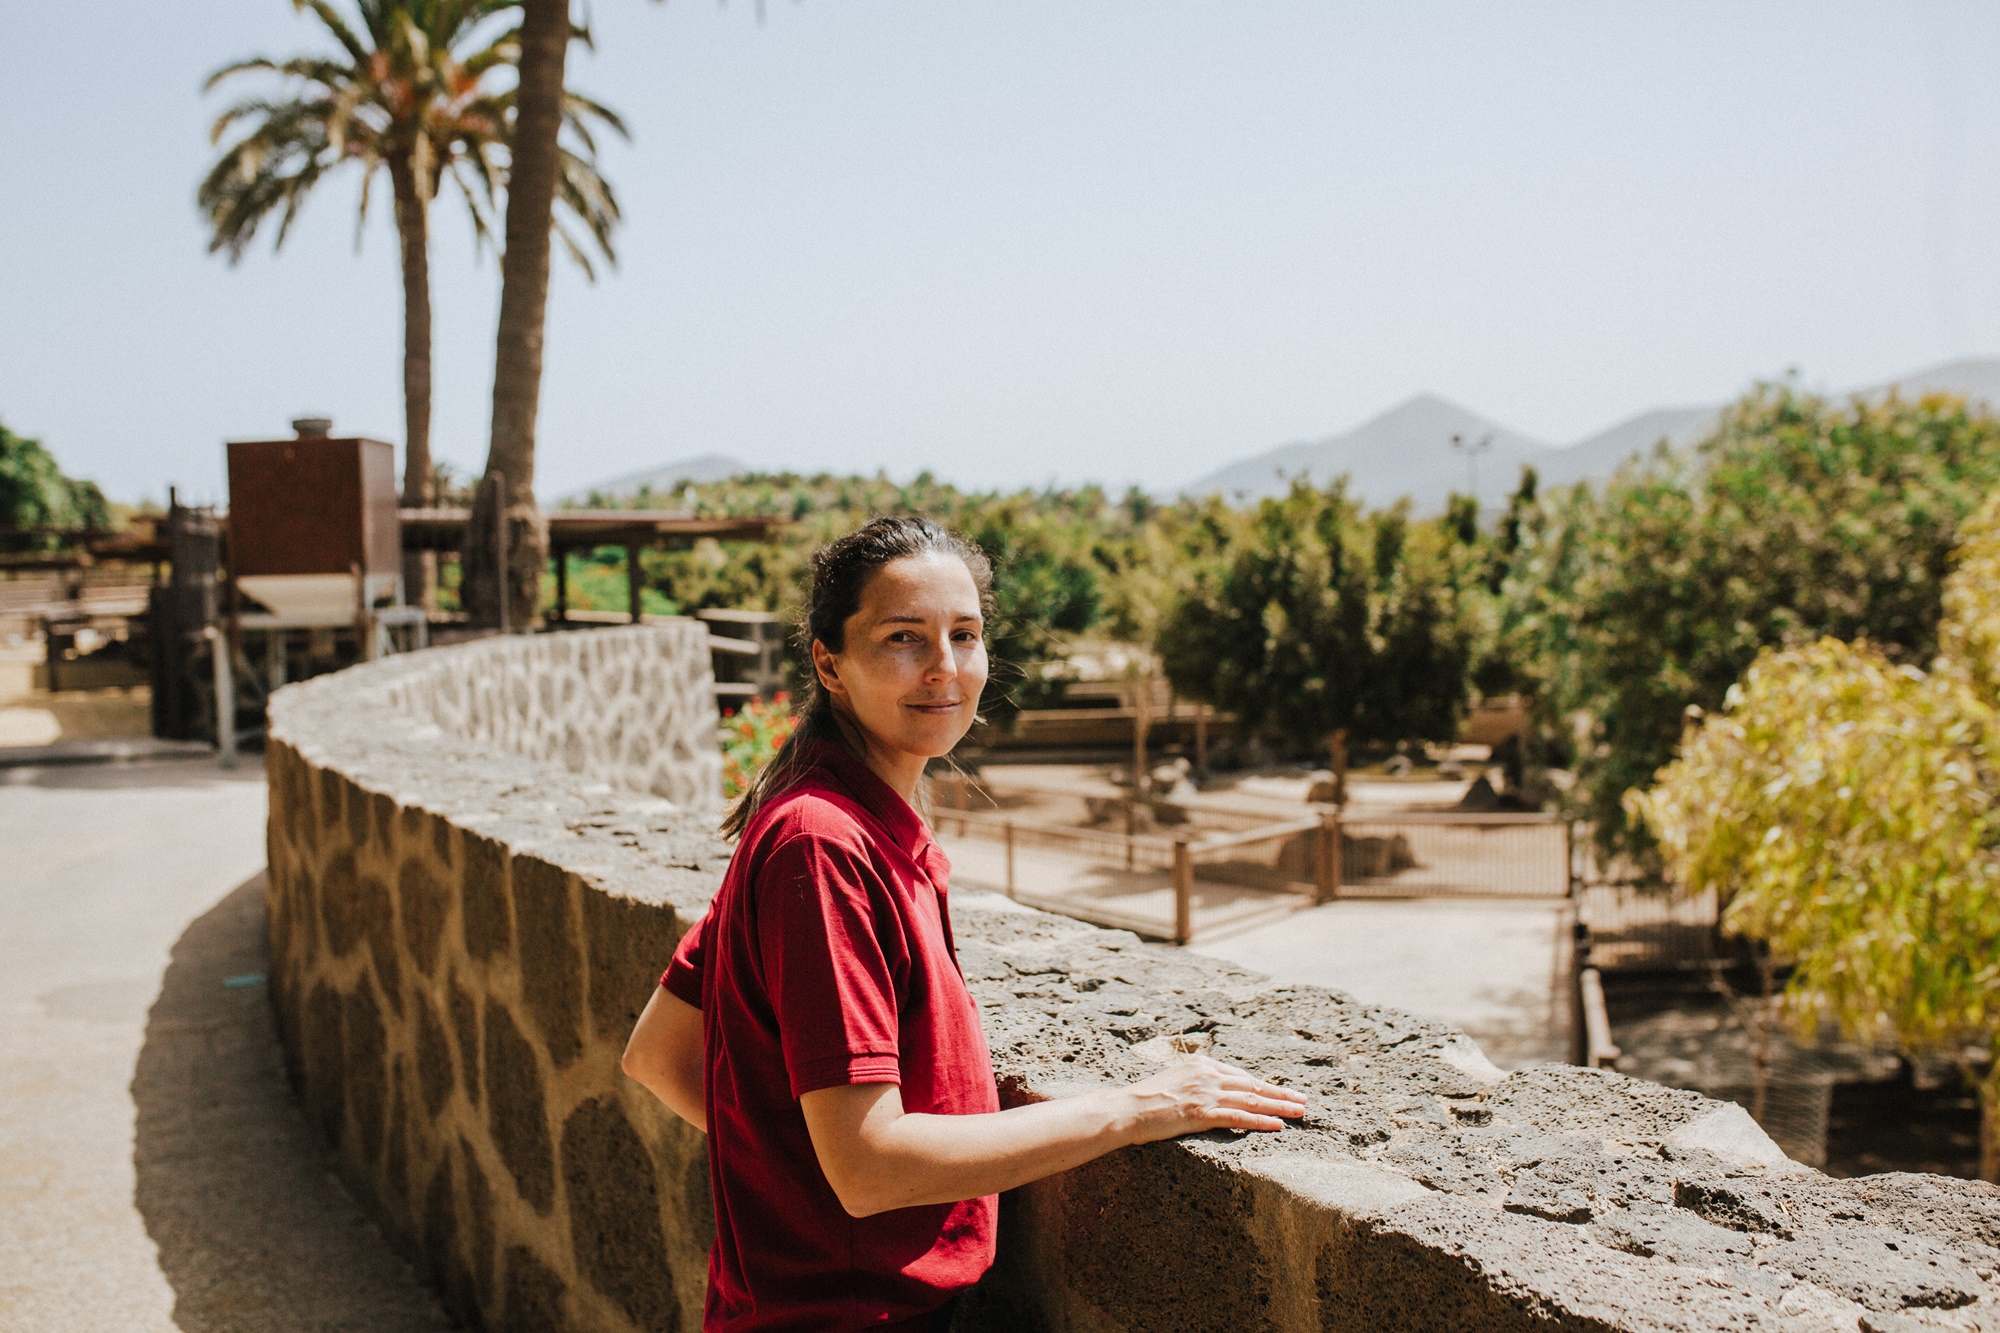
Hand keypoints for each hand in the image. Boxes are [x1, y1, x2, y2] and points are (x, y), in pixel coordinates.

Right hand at [1114, 1055, 1307, 1142]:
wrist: (1126, 1109)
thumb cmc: (1145, 1099)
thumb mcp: (1174, 1079)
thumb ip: (1196, 1080)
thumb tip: (1212, 1089)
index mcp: (1201, 1065)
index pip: (1241, 1076)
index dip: (1264, 1085)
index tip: (1281, 1091)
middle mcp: (1207, 1075)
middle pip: (1252, 1085)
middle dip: (1281, 1093)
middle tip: (1303, 1100)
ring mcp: (1205, 1094)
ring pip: (1251, 1100)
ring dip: (1279, 1106)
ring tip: (1299, 1112)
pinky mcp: (1201, 1113)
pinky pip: (1238, 1118)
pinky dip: (1261, 1121)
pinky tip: (1278, 1125)